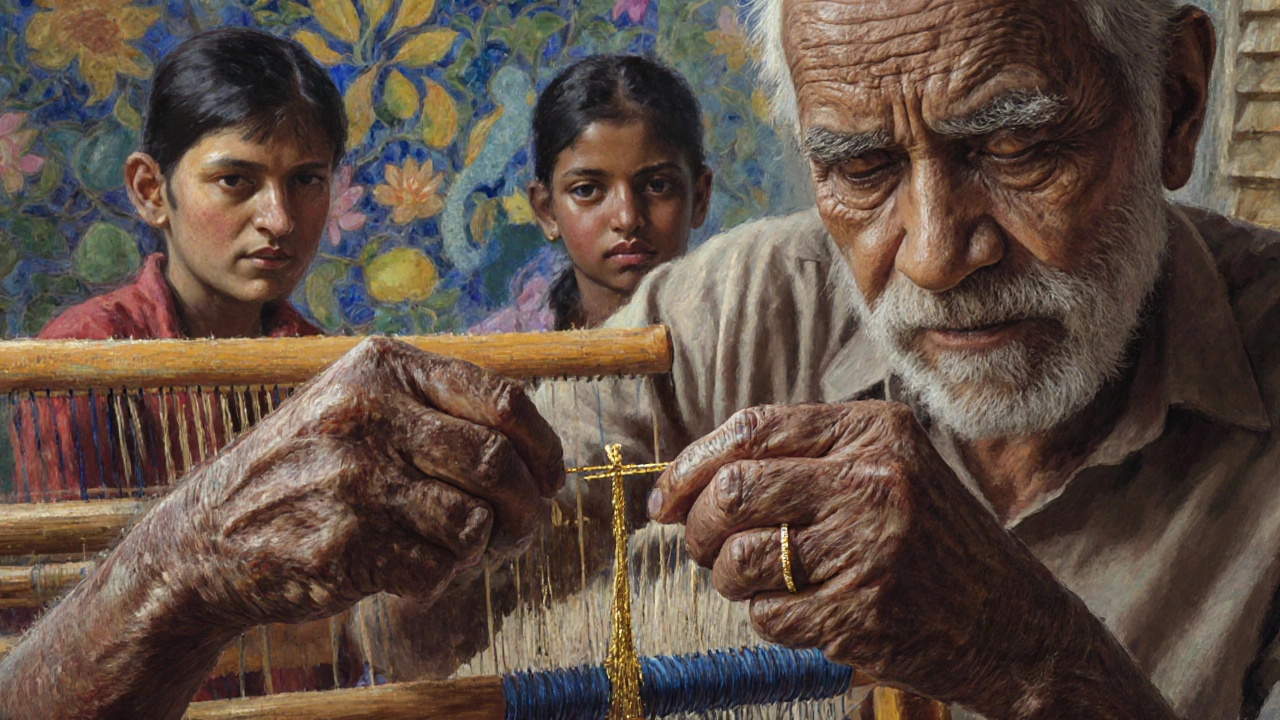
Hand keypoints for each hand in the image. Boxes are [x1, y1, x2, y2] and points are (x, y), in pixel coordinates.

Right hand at [166, 336, 563, 629]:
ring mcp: (351, 479)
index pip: (501, 399)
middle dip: (529, 507)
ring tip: (466, 550)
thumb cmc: (305, 469)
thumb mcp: (357, 404)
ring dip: (486, 548)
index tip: (553, 478)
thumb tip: (537, 440)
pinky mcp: (344, 545)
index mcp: (379, 366)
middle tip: (525, 530)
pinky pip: (438, 568)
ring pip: (475, 521)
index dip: (544, 446)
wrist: (205, 537)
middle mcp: (365, 413)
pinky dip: (441, 577)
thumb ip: (435, 405)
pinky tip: (411, 570)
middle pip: (497, 464)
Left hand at [647, 401, 1081, 712]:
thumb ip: (802, 459)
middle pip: (733, 491)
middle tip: (702, 547)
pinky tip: (803, 612)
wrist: (1012, 622)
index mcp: (875, 432)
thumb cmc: (931, 542)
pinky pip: (766, 615)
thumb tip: (687, 480)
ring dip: (728, 578)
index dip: (691, 464)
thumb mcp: (886, 469)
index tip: (665, 496)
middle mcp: (875, 480)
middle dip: (697, 527)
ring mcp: (871, 548)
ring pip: (739, 558)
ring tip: (756, 582)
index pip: (751, 429)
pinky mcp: (863, 613)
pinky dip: (767, 619)